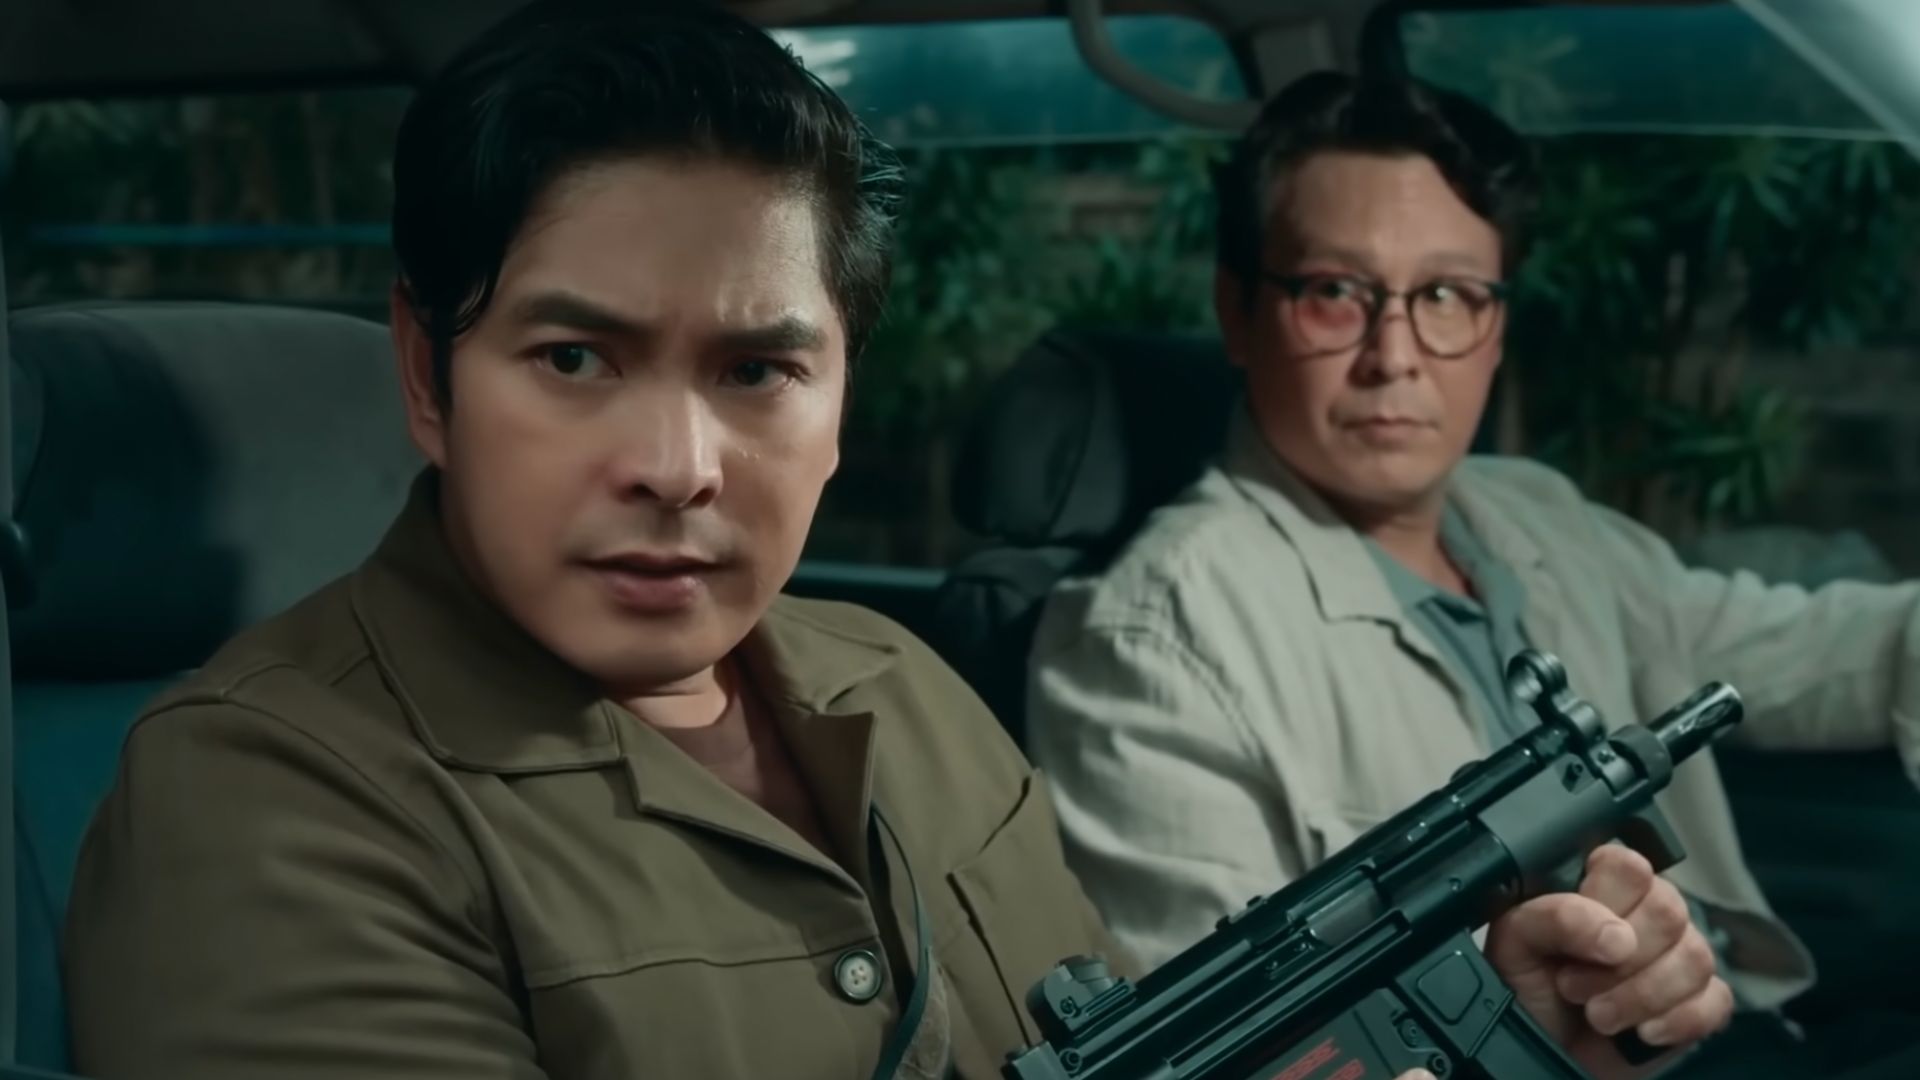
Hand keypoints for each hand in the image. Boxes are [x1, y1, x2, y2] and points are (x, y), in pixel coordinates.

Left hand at [1483, 845, 1732, 1079]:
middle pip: (1669, 912)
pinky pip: (1716, 1000)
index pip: (1629, 865)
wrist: (1545, 1045)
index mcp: (1601, 885)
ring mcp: (1680, 955)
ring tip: (1598, 1016)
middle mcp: (1648, 912)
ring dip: (1640, 996)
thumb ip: (1553, 917)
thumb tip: (1615, 935)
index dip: (1608, 902)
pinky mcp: (1702, 999)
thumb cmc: (1529, 986)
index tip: (1582, 945)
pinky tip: (1642, 1032)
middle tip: (1574, 988)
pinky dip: (1677, 1021)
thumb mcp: (1516, 943)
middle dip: (1618, 964)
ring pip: (1695, 957)